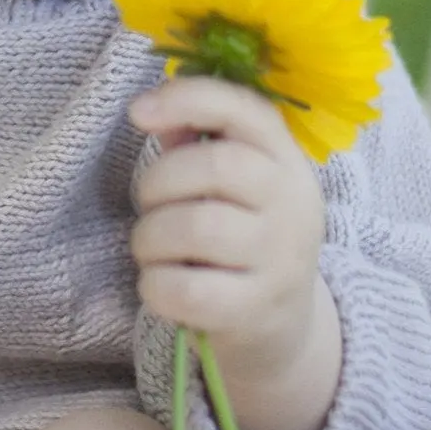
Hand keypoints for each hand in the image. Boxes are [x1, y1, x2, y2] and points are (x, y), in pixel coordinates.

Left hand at [128, 76, 342, 429]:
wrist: (281, 330)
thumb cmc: (241, 241)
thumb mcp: (234, 188)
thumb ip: (197, 144)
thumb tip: (153, 111)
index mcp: (287, 162)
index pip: (247, 110)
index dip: (189, 99)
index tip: (136, 111)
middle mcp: (294, 206)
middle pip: (215, 167)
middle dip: (158, 182)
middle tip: (148, 206)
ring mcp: (280, 261)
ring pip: (194, 227)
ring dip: (150, 237)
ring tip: (151, 248)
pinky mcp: (255, 311)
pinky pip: (186, 289)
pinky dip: (155, 285)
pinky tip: (160, 286)